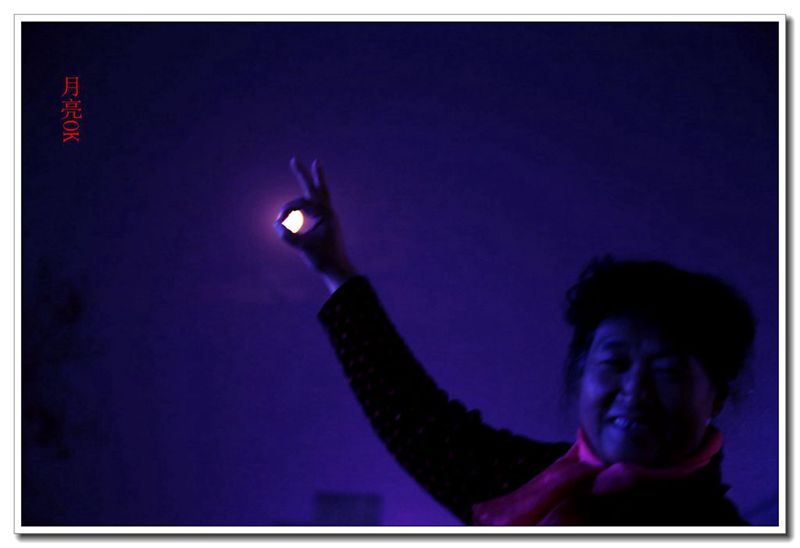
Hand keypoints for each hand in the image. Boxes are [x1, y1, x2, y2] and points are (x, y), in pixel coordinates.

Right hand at [274, 157, 357, 291]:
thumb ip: (288, 235)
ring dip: (315, 179)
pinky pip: (318, 204)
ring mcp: (329, 216)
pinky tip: (312, 190)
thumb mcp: (303, 247)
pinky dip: (313, 196)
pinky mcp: (327, 223)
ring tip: (315, 164)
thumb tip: (276, 224)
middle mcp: (328, 212)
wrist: (338, 270)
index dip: (288, 209)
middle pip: (315, 187)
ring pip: (320, 192)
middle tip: (294, 159)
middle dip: (303, 174)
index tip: (279, 221)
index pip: (301, 203)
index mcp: (326, 214)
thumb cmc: (323, 259)